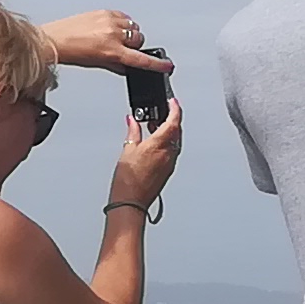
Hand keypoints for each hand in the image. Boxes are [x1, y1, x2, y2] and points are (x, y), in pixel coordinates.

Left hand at [34, 8, 153, 71]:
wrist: (54, 39)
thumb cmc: (71, 53)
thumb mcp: (97, 63)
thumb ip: (117, 64)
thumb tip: (129, 65)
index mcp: (111, 51)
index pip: (140, 60)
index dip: (156, 64)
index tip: (167, 66)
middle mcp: (112, 35)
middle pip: (139, 40)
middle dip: (134, 46)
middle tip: (122, 49)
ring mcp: (109, 21)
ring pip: (133, 28)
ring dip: (128, 33)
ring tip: (113, 38)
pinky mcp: (104, 12)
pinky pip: (123, 17)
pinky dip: (121, 23)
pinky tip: (109, 28)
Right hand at [107, 98, 183, 213]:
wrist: (131, 202)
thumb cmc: (128, 180)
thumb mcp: (127, 149)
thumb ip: (133, 132)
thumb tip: (132, 121)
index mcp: (160, 144)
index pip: (173, 121)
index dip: (175, 108)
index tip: (172, 101)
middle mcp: (169, 153)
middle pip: (176, 131)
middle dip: (171, 119)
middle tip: (163, 111)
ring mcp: (170, 163)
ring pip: (175, 141)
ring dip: (168, 132)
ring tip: (155, 126)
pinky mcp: (167, 171)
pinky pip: (171, 152)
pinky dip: (165, 143)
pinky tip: (154, 144)